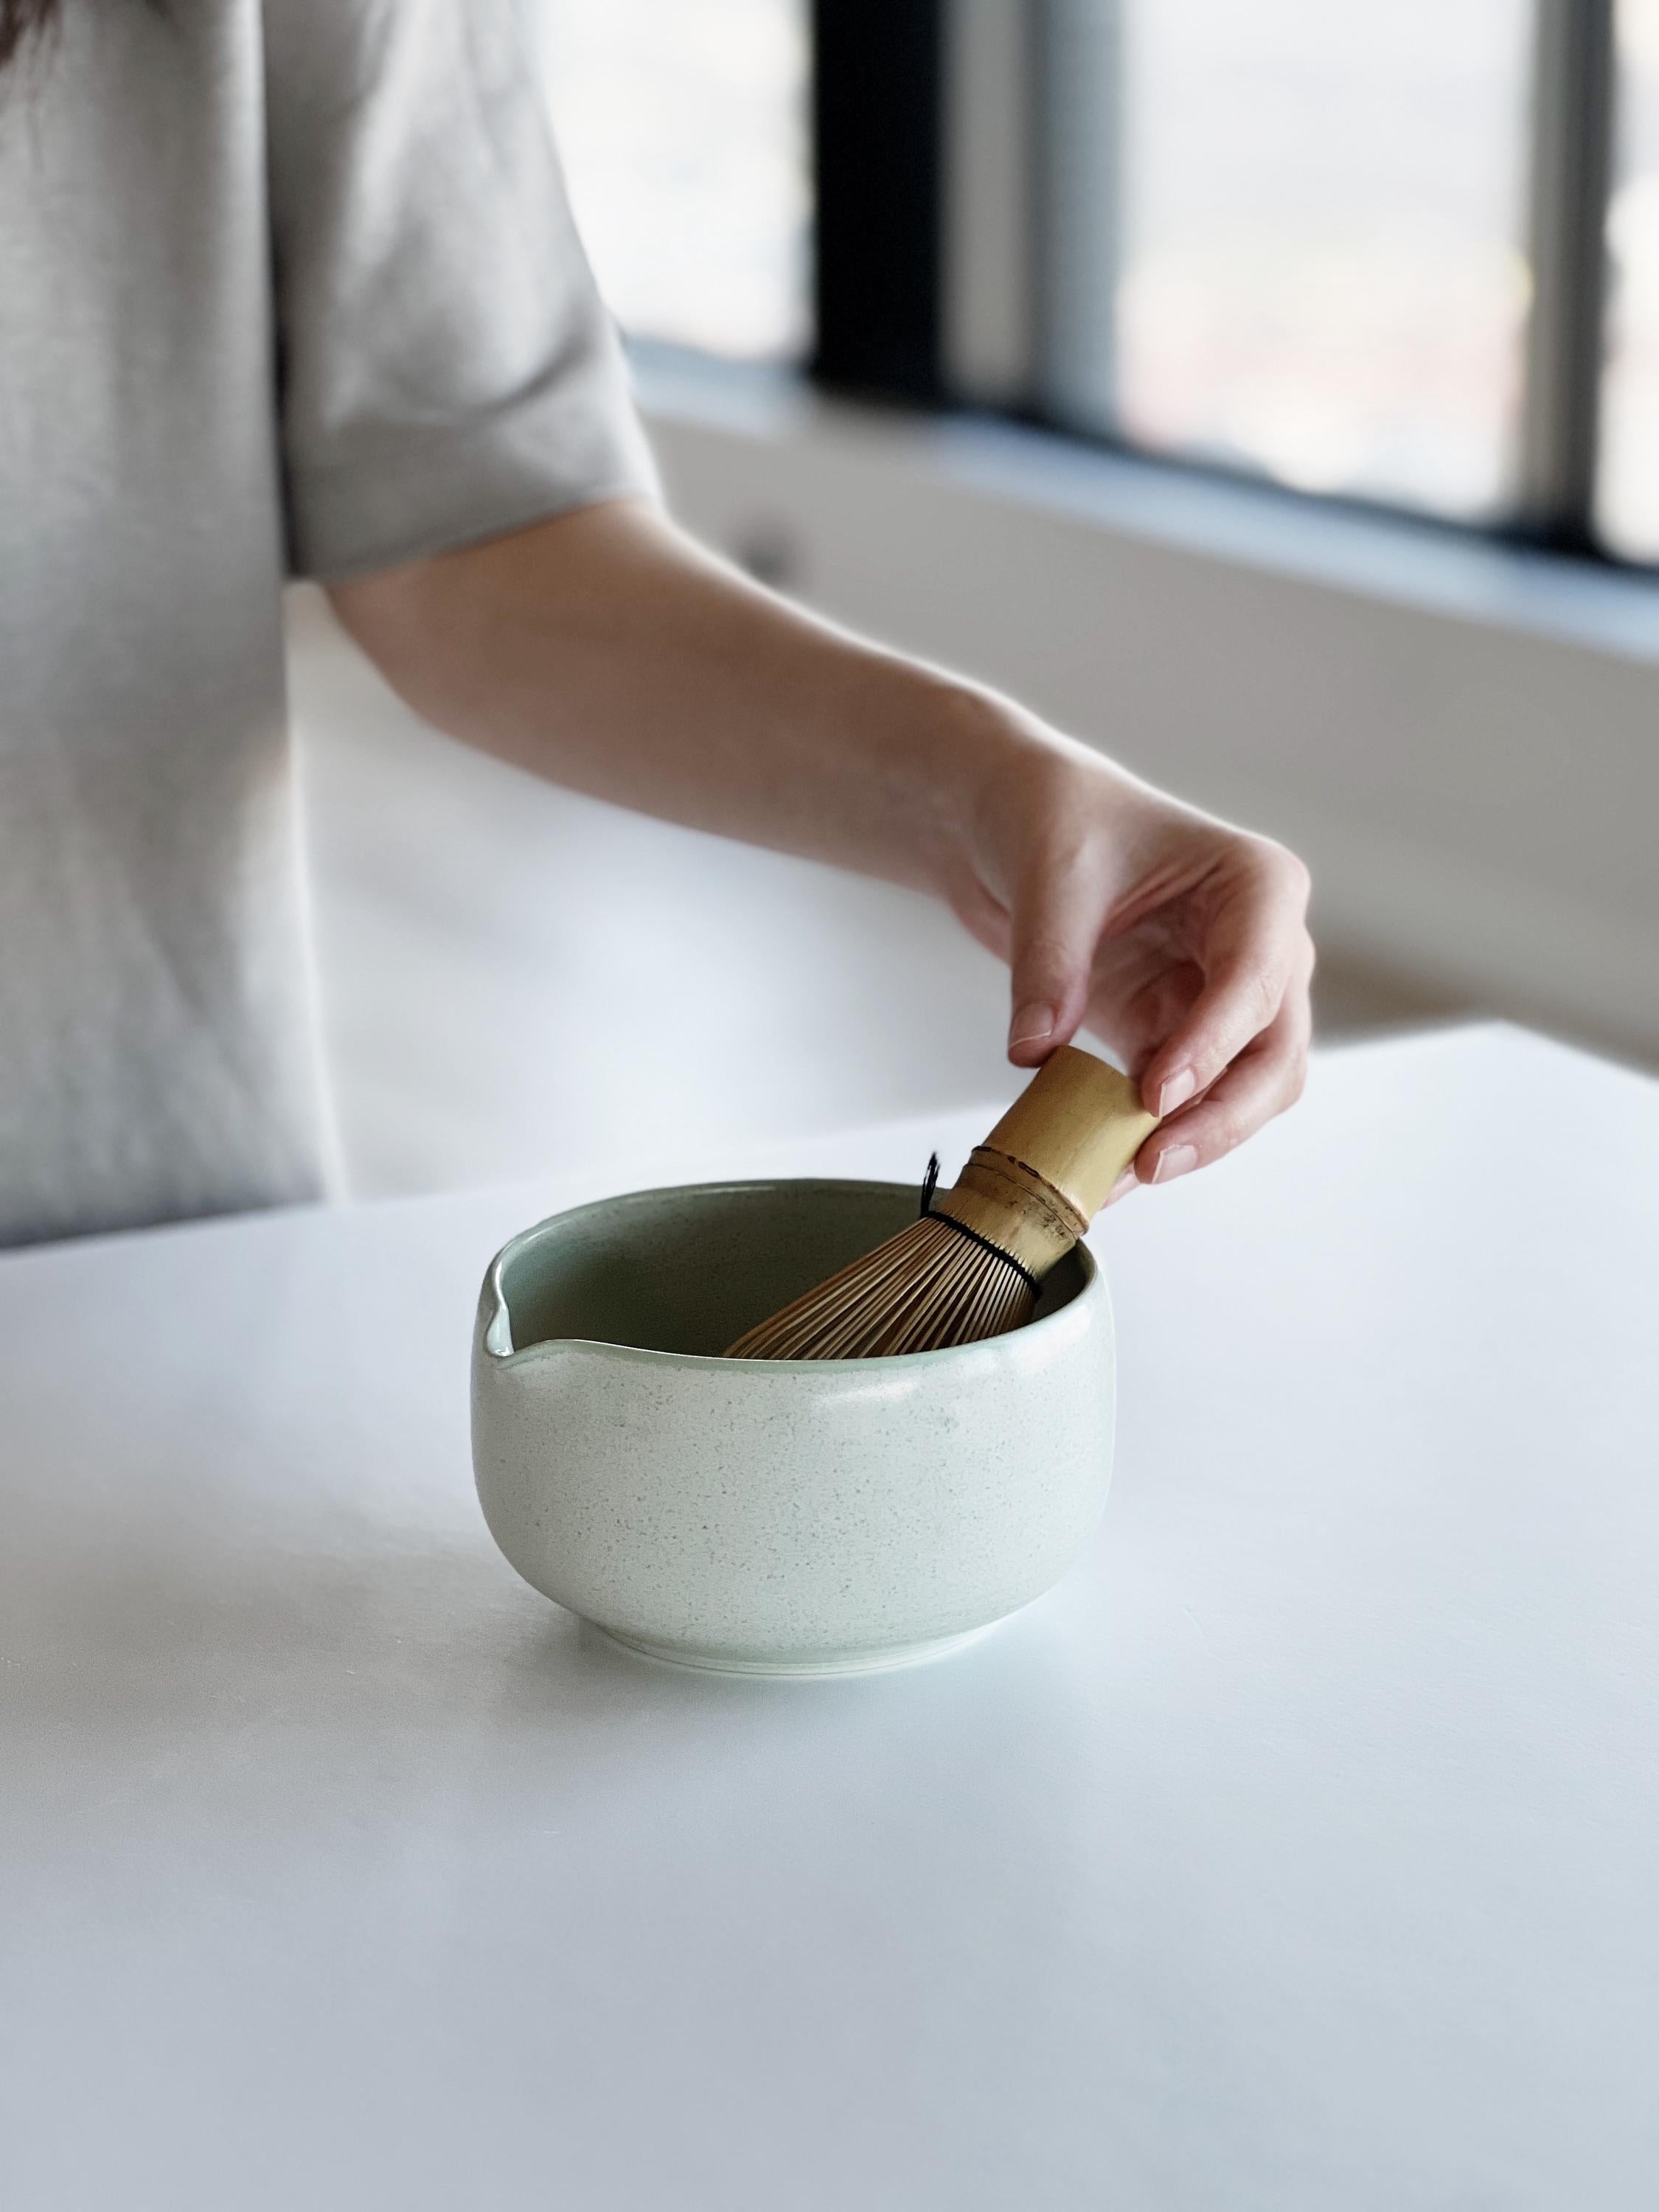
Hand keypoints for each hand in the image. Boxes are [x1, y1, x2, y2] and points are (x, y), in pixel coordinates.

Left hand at [941, 709, 1313, 1193]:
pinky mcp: (1183, 1038)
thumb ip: (1050, 964)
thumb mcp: (1050, 878)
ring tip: (1121, 1177)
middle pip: (1275, 1054)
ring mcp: (1229, 1001)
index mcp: (1258, 886)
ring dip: (1193, 1140)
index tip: (1156, 1093)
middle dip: (1221, 1115)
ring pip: (1247, 1092)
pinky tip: (1105, 1171)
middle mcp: (1264, 949)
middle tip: (1152, 1158)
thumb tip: (1035, 1052)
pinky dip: (1151, 1139)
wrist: (1024, 824)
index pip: (1255, 978)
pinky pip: (1186, 1105)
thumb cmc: (1061, 820)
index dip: (1212, 1043)